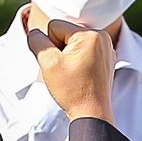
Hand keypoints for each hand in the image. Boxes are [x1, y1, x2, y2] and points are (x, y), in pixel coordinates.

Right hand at [24, 5, 115, 123]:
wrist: (92, 114)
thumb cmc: (73, 91)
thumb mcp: (48, 63)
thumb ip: (37, 41)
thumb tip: (35, 32)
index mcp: (91, 35)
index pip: (54, 26)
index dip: (49, 46)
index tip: (60, 65)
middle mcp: (103, 37)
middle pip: (64, 33)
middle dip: (59, 50)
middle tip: (67, 71)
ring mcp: (106, 48)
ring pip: (72, 43)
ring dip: (67, 56)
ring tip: (73, 74)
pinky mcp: (106, 58)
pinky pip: (82, 51)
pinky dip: (77, 61)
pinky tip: (80, 75)